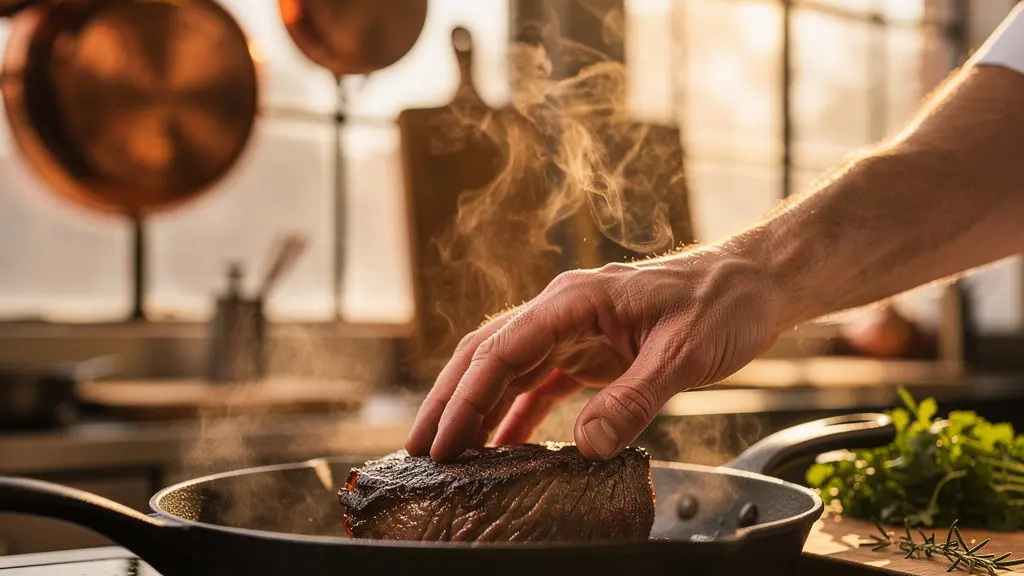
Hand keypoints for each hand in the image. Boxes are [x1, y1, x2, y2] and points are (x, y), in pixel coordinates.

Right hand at [404, 244, 783, 461]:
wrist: (753, 284)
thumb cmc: (722, 303)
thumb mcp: (684, 354)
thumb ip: (634, 398)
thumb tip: (590, 446)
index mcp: (575, 301)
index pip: (503, 349)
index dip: (466, 397)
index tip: (443, 440)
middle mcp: (563, 312)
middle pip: (487, 355)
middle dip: (450, 402)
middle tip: (419, 449)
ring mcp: (573, 331)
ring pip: (505, 369)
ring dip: (474, 409)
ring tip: (446, 452)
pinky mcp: (588, 351)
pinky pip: (537, 383)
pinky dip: (514, 413)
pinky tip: (500, 446)